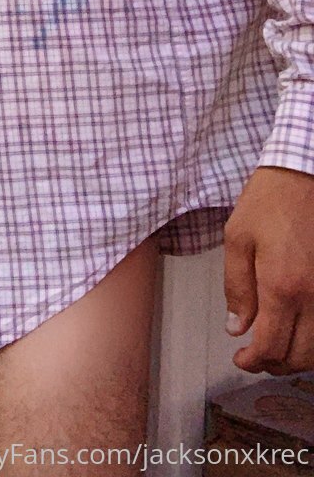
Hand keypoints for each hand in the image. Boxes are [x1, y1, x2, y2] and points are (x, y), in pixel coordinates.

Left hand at [223, 165, 313, 373]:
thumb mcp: (237, 239)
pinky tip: (299, 330)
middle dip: (275, 364)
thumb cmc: (269, 202)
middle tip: (255, 357)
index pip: (271, 346)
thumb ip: (236, 287)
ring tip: (276, 347)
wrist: (304, 176)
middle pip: (300, 356)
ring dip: (298, 357)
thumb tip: (237, 327)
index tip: (241, 359)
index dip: (253, 361)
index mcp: (282, 286)